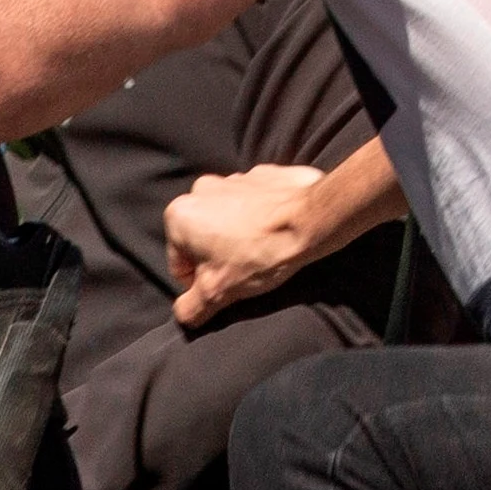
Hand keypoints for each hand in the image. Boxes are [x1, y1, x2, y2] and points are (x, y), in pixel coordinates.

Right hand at [165, 163, 329, 325]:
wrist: (311, 222)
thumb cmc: (260, 254)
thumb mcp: (218, 292)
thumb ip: (191, 307)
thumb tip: (183, 314)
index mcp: (179, 215)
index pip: (180, 265)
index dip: (201, 284)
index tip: (226, 287)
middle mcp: (200, 190)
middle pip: (202, 239)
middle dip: (219, 257)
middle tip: (245, 272)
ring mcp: (233, 179)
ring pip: (227, 220)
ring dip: (238, 237)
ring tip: (263, 253)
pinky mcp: (262, 175)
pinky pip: (253, 204)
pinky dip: (259, 218)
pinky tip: (275, 233)